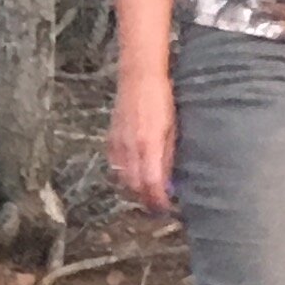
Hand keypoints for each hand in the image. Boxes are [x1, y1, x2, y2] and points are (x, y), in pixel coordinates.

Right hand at [108, 70, 176, 216]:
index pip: (151, 183)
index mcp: (148, 144)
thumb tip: (168, 180)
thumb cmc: (162, 98)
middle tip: (157, 205)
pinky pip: (115, 164)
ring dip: (134, 188)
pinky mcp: (111, 138)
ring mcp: (117, 143)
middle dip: (146, 199)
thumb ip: (168, 155)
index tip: (165, 208)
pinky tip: (133, 173)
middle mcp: (130, 147)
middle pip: (134, 185)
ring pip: (122, 177)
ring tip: (146, 192)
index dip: (157, 199)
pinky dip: (123, 174)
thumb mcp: (173, 127)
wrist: (138, 76)